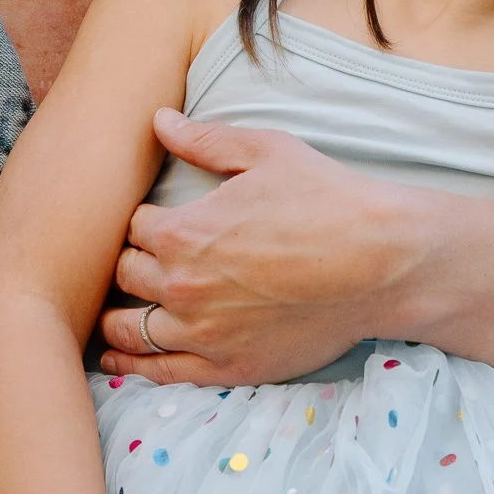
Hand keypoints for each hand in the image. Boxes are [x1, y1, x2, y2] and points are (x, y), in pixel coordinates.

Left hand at [98, 110, 403, 385]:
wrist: (382, 263)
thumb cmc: (328, 199)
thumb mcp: (266, 153)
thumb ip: (204, 140)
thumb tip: (157, 119)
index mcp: (183, 233)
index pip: (132, 228)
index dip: (144, 222)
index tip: (158, 223)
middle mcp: (182, 287)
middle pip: (126, 276)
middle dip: (132, 265)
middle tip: (143, 262)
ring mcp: (202, 334)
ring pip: (130, 329)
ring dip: (118, 318)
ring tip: (111, 316)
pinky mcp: (228, 368)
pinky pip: (161, 373)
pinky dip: (135, 366)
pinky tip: (120, 360)